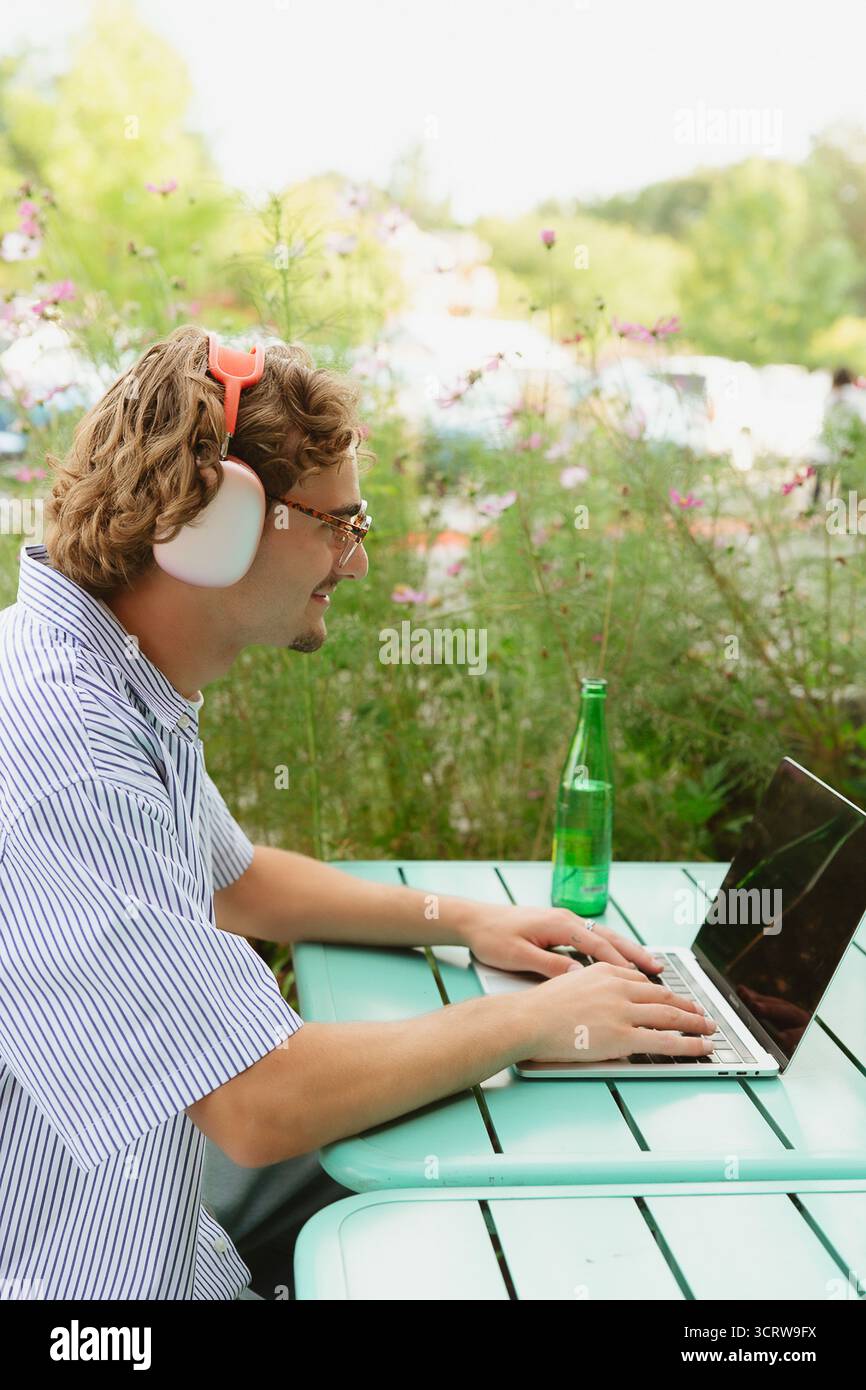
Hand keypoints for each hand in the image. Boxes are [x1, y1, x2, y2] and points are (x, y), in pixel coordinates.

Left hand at [462, 902, 665, 978]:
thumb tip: (579, 978)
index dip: (620, 963)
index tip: (641, 979)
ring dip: (625, 950)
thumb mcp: (518, 956)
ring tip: (648, 966)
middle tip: (659, 969)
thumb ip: (550, 966)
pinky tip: (617, 962)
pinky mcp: (559, 926)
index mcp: (559, 924)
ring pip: (603, 936)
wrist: (473, 920)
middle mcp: (566, 919)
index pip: (597, 945)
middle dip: (634, 953)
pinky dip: (609, 949)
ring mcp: (564, 921)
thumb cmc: (492, 937)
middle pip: (608, 936)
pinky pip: (592, 937)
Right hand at [521, 961, 717, 1063]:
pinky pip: (665, 1041)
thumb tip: (606, 1004)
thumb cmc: (537, 1008)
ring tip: (708, 1028)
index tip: (673, 998)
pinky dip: (689, 1043)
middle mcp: (618, 986)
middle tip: (701, 1012)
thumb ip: (592, 989)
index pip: (641, 982)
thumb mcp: (568, 984)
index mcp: (604, 972)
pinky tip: (701, 1046)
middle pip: (662, 996)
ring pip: (670, 1016)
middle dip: (686, 1005)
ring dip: (695, 1022)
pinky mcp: (624, 1036)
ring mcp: (623, 1011)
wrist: (525, 1019)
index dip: (662, 992)